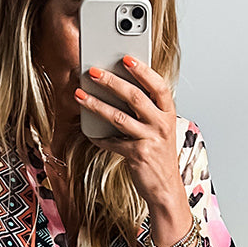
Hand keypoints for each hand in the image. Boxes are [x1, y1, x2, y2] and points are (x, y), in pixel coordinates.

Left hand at [74, 57, 187, 214]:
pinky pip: (112, 142)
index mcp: (168, 113)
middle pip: (134, 97)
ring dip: (96, 104)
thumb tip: (119, 90)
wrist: (165, 188)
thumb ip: (146, 111)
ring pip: (119, 117)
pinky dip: (99, 138)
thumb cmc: (158, 155)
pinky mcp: (138, 155)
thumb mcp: (159, 129)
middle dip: (111, 82)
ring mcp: (150, 140)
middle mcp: (161, 124)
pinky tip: (90, 133)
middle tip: (92, 72)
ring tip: (80, 96)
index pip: (158, 86)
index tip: (126, 58)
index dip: (142, 70)